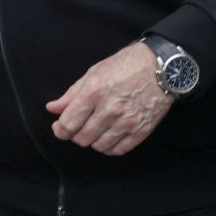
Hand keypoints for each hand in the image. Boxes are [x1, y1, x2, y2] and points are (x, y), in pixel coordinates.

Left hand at [46, 42, 172, 155]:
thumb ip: (72, 94)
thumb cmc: (126, 65)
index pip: (69, 124)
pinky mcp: (142, 130)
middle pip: (82, 138)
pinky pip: (119, 150)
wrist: (162, 68)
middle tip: (79, 127)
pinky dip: (110, 147)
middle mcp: (110, 109)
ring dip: (93, 141)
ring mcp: (127, 122)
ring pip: (99, 146)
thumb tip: (52, 108)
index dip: (60, 130)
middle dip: (76, 135)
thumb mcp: (94, 73)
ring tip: (95, 130)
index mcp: (94, 92)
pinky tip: (109, 137)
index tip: (60, 128)